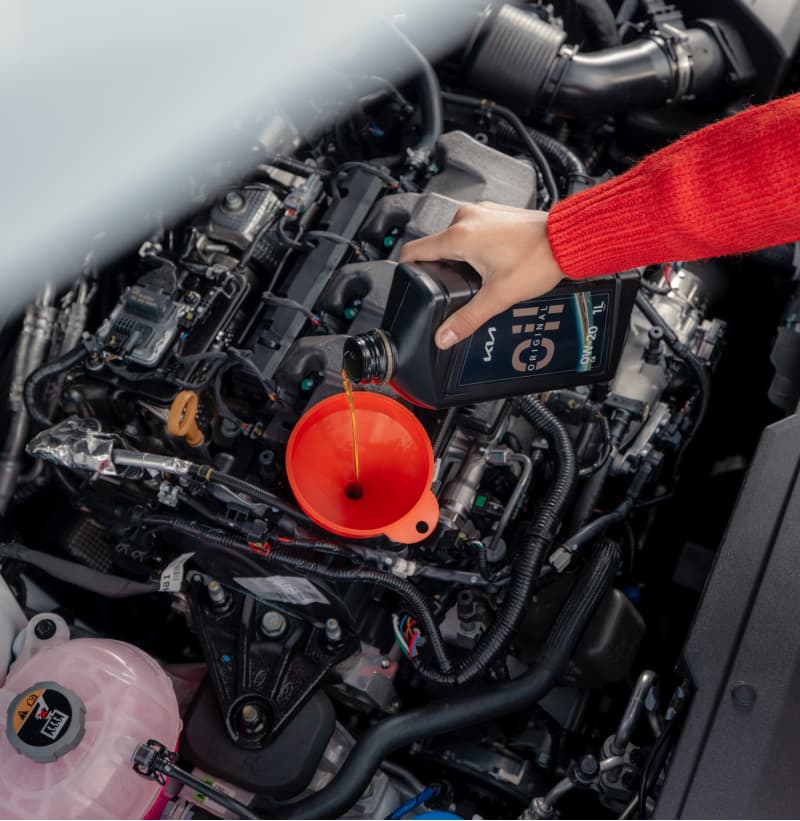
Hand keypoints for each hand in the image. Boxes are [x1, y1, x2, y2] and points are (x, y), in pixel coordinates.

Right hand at [398, 201, 564, 348]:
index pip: (414, 250)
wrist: (567, 241)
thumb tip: (444, 336)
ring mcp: (481, 212)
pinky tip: (494, 259)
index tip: (409, 280)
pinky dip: (477, 245)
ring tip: (480, 274)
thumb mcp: (498, 297)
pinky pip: (474, 229)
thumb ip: (467, 319)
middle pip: (436, 246)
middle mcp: (466, 218)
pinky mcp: (494, 213)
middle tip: (458, 286)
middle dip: (443, 267)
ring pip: (456, 238)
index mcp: (459, 236)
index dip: (407, 269)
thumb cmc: (538, 260)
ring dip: (462, 256)